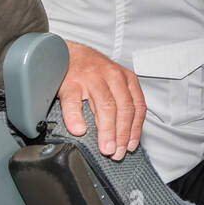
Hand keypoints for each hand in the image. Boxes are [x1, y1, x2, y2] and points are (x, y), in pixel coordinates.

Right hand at [58, 40, 145, 159]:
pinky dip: (75, 118)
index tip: (130, 146)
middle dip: (122, 134)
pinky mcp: (70, 82)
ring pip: (104, 106)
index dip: (135, 129)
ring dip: (106, 130)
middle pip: (122, 108)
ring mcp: (91, 78)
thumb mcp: (113, 81)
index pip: (137, 106)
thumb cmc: (92, 71)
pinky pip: (73, 102)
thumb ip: (121, 101)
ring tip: (105, 148)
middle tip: (117, 152)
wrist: (66, 52)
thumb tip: (125, 135)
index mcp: (125, 79)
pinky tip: (78, 130)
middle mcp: (112, 76)